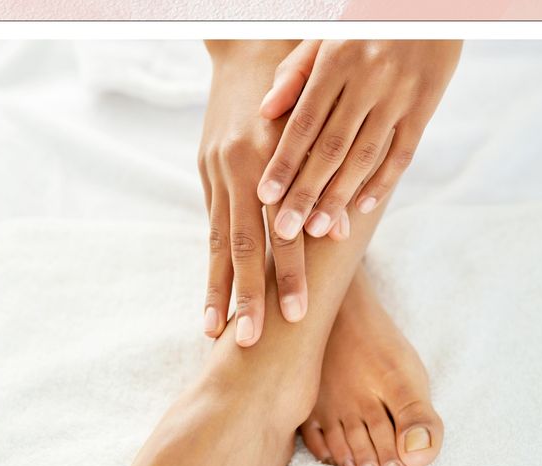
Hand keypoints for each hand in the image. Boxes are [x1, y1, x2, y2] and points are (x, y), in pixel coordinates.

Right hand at [198, 41, 304, 345]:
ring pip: (217, 242)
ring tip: (214, 333)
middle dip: (249, 295)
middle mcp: (240, 168)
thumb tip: (336, 234)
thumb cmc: (299, 92)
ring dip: (217, 291)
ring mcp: (217, 172)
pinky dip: (210, 267)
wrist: (251, 49)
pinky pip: (209, 229)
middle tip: (252, 341)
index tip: (295, 315)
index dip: (288, 273)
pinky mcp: (205, 173)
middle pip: (244, 245)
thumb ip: (322, 180)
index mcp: (272, 159)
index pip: (281, 229)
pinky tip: (210, 300)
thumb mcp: (314, 127)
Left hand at [255, 40, 461, 239]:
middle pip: (331, 148)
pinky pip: (402, 151)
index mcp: (336, 61)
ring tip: (318, 227)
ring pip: (365, 156)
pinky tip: (363, 207)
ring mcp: (399, 94)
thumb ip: (295, 72)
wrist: (427, 3)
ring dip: (340, 196)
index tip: (264, 197)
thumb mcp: (325, 34)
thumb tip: (266, 112)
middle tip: (285, 230)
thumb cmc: (365, 21)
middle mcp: (367, 79)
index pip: (303, 123)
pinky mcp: (425, 105)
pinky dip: (383, 181)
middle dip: (306, 192)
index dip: (283, 163)